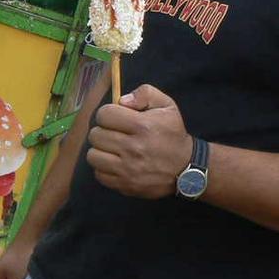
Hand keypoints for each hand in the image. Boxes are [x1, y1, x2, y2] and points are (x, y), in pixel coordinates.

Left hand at [86, 84, 191, 198]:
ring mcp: (128, 169)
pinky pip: (99, 174)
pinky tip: (115, 163)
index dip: (107, 114)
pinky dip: (104, 168)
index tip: (115, 118)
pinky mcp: (125, 185)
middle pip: (95, 135)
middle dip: (103, 131)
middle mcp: (133, 148)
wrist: (186, 168)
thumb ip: (145, 93)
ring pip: (93, 155)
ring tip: (112, 149)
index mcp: (142, 126)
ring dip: (101, 150)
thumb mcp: (167, 106)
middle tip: (114, 134)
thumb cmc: (172, 134)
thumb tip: (122, 100)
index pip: (104, 115)